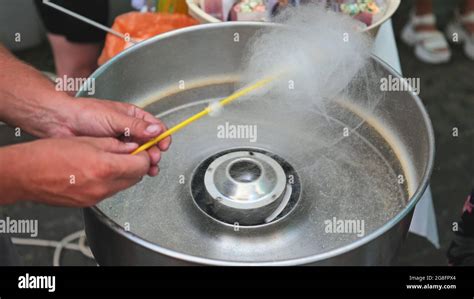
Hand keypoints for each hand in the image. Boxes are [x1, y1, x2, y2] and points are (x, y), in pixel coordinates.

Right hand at [7, 137, 150, 206]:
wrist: (25, 174)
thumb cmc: (49, 155)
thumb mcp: (87, 141)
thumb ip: (115, 145)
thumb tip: (132, 147)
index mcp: (105, 168)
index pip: (141, 165)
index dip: (145, 156)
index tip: (143, 150)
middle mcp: (103, 186)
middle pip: (136, 178)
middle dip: (137, 166)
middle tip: (131, 154)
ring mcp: (96, 197)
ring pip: (123, 186)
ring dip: (124, 174)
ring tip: (111, 161)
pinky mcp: (89, 203)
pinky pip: (109, 192)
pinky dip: (110, 182)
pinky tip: (98, 172)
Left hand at [51, 97, 170, 175]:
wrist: (61, 123)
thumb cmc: (85, 113)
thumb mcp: (115, 118)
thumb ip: (137, 126)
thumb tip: (156, 130)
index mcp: (133, 116)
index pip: (155, 126)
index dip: (162, 136)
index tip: (164, 145)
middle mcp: (129, 129)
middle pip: (151, 142)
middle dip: (154, 152)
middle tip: (153, 159)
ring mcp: (121, 141)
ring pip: (140, 153)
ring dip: (146, 161)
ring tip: (149, 168)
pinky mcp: (112, 152)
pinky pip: (127, 160)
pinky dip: (133, 166)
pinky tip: (135, 170)